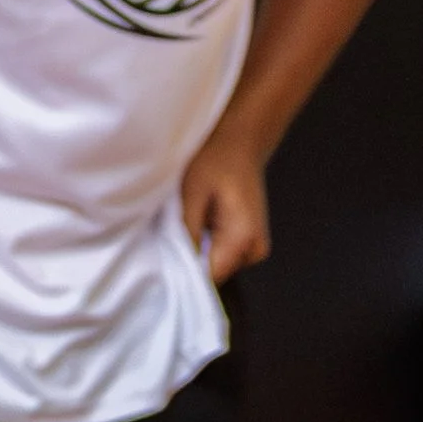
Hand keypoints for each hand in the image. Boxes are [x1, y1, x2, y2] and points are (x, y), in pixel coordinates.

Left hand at [180, 133, 269, 283]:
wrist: (240, 143)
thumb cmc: (216, 161)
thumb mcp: (192, 194)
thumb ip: (187, 233)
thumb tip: (178, 265)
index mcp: (243, 238)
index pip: (209, 278)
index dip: (184, 271)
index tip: (167, 256)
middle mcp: (255, 250)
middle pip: (213, 275)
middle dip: (191, 259)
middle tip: (178, 231)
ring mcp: (255, 249)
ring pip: (217, 267)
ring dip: (199, 251)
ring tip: (193, 222)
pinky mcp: (249, 244)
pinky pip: (221, 257)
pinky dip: (207, 245)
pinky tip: (201, 223)